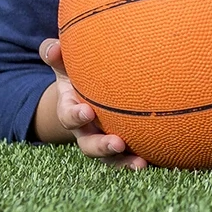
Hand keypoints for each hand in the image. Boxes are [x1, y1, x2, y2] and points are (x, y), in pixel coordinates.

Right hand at [39, 38, 147, 168]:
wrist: (87, 94)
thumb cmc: (76, 75)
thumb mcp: (63, 64)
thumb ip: (55, 55)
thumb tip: (53, 47)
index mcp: (71, 110)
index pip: (69, 116)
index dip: (76, 116)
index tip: (87, 112)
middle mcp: (85, 131)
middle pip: (89, 145)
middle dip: (101, 146)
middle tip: (117, 143)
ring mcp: (102, 141)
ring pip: (110, 159)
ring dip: (123, 162)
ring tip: (140, 163)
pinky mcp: (121, 148)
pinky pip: (129, 159)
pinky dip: (140, 161)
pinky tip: (158, 161)